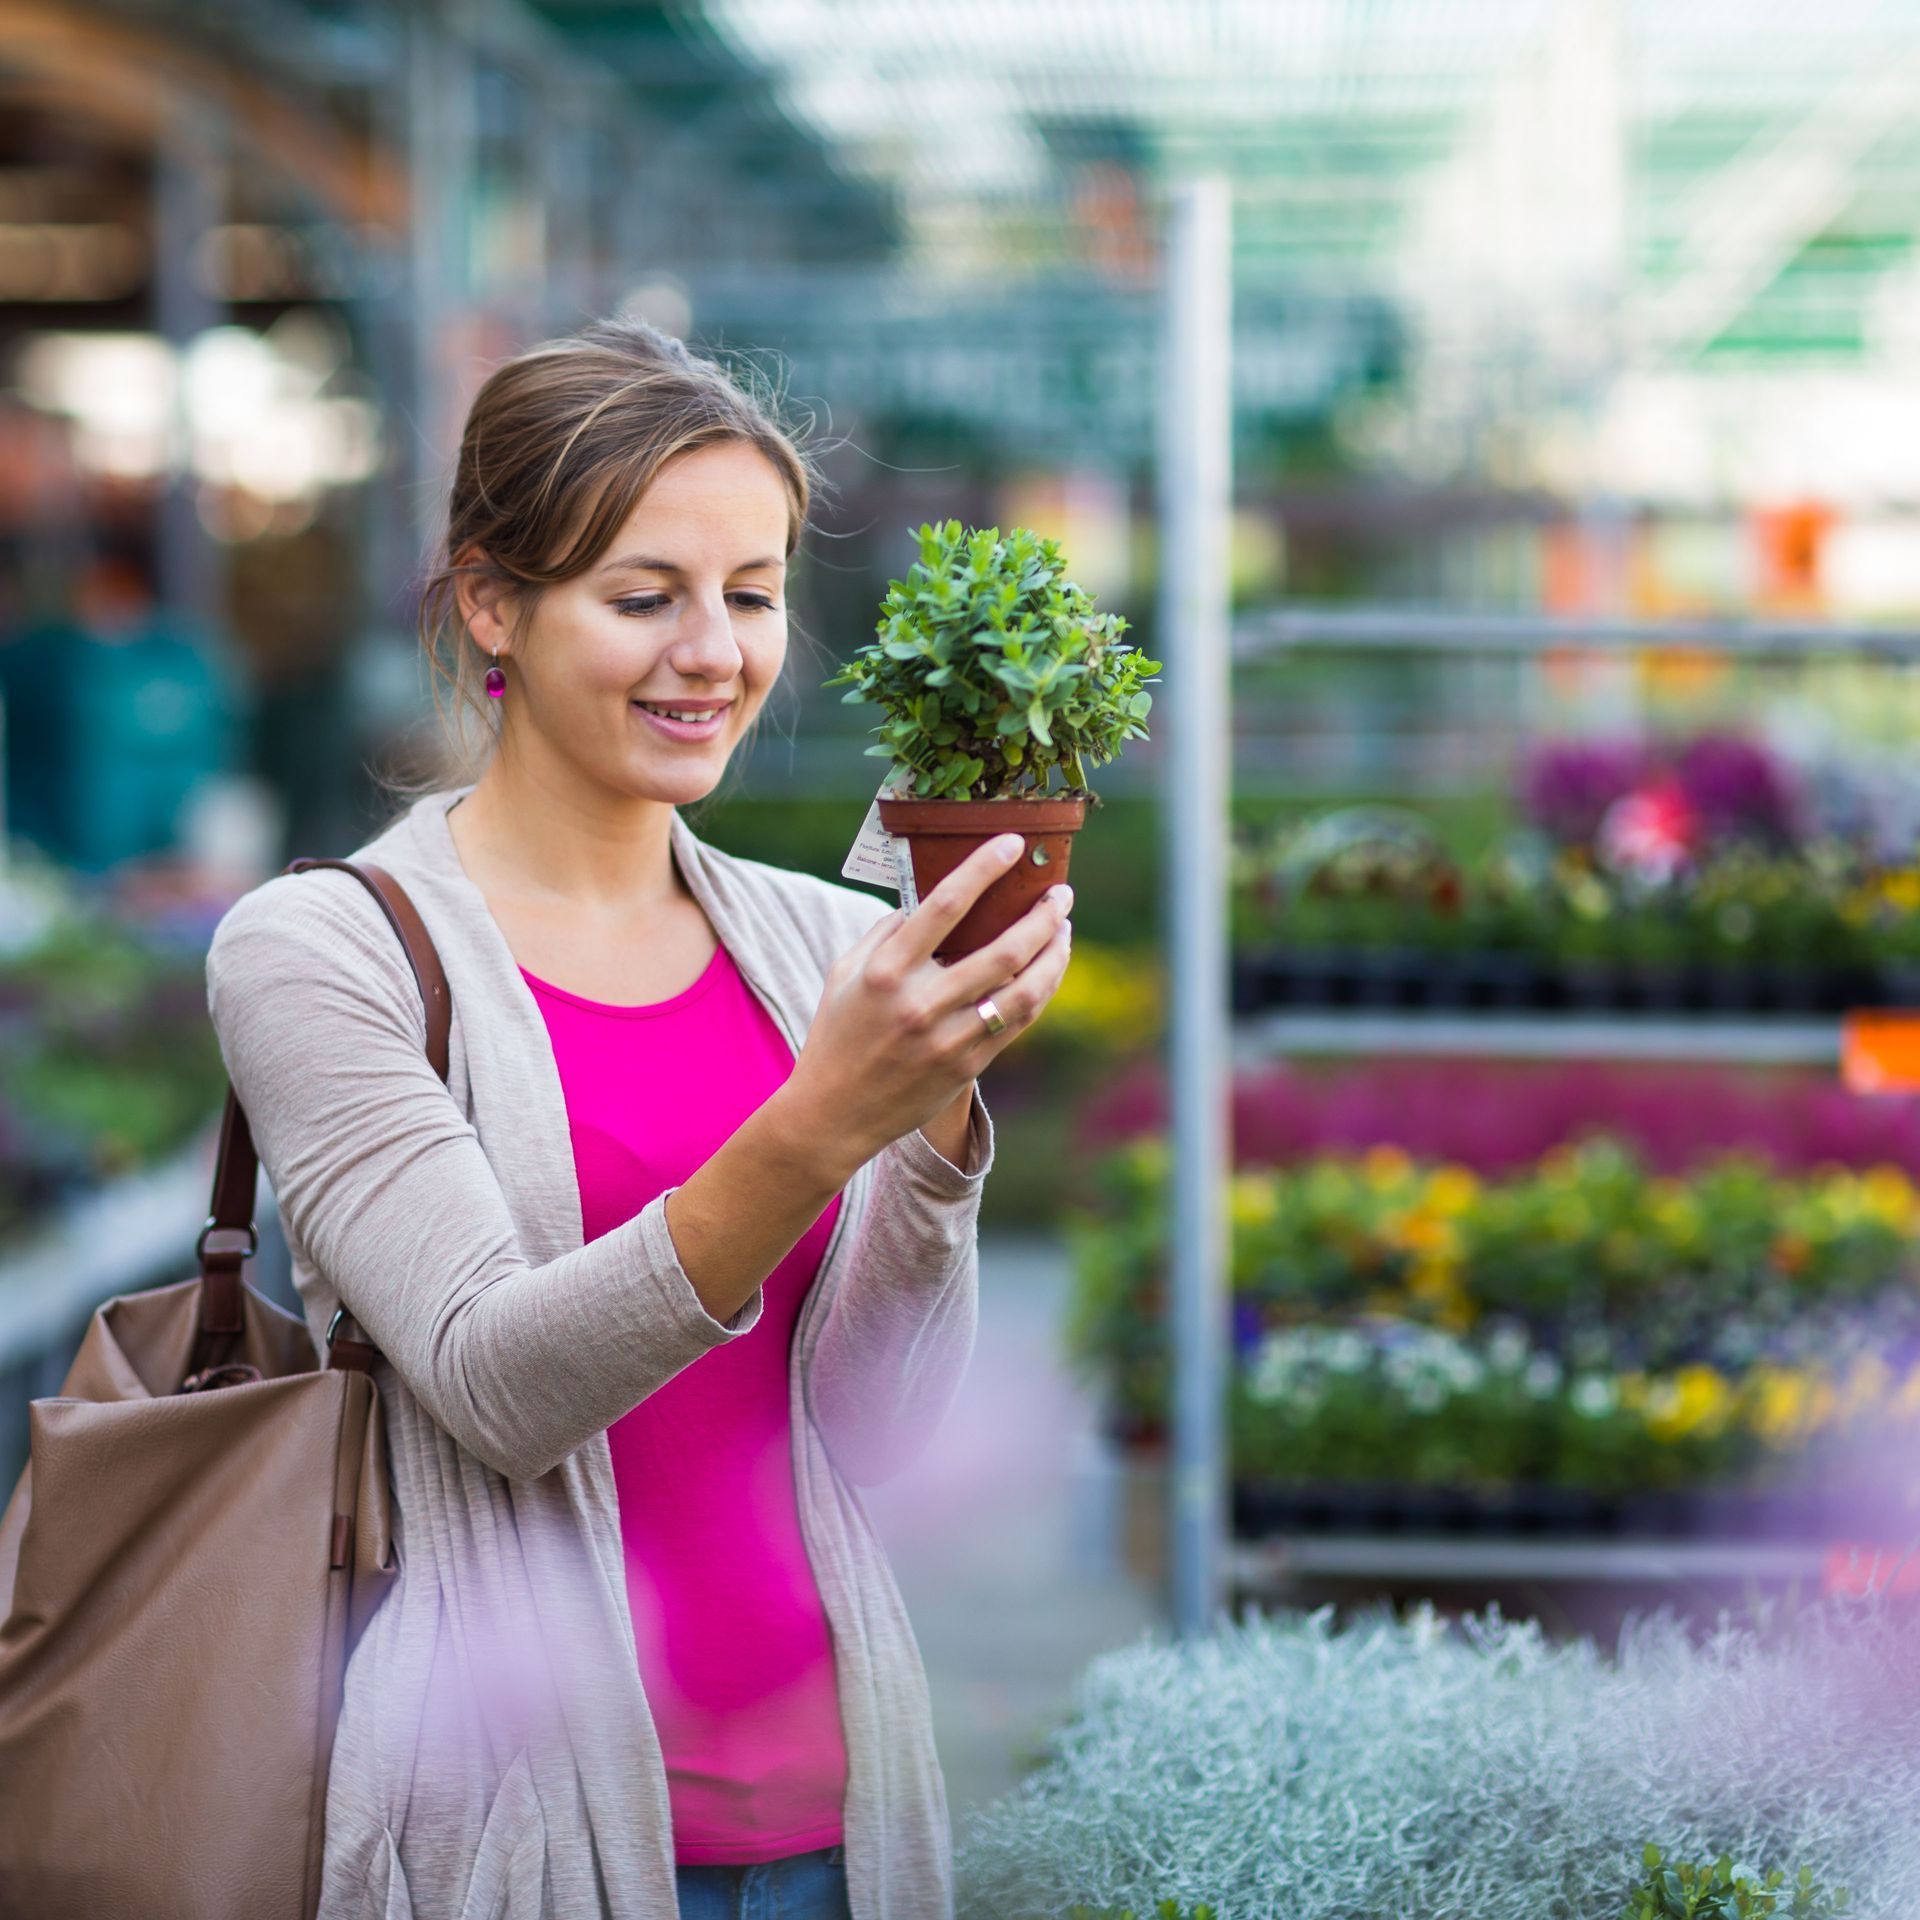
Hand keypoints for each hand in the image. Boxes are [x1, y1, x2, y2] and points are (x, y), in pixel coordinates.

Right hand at [778, 831, 1073, 1178]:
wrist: (834, 1113)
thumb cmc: (838, 1034)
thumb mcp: (845, 973)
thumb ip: (885, 933)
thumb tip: (928, 900)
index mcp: (887, 971)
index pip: (944, 905)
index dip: (983, 868)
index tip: (1012, 843)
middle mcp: (921, 1004)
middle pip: (1003, 951)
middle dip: (1042, 916)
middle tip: (1061, 893)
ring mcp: (948, 1040)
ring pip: (1024, 991)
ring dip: (1054, 954)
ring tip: (1064, 928)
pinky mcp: (967, 1067)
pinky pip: (1019, 1022)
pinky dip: (1043, 990)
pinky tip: (1049, 968)